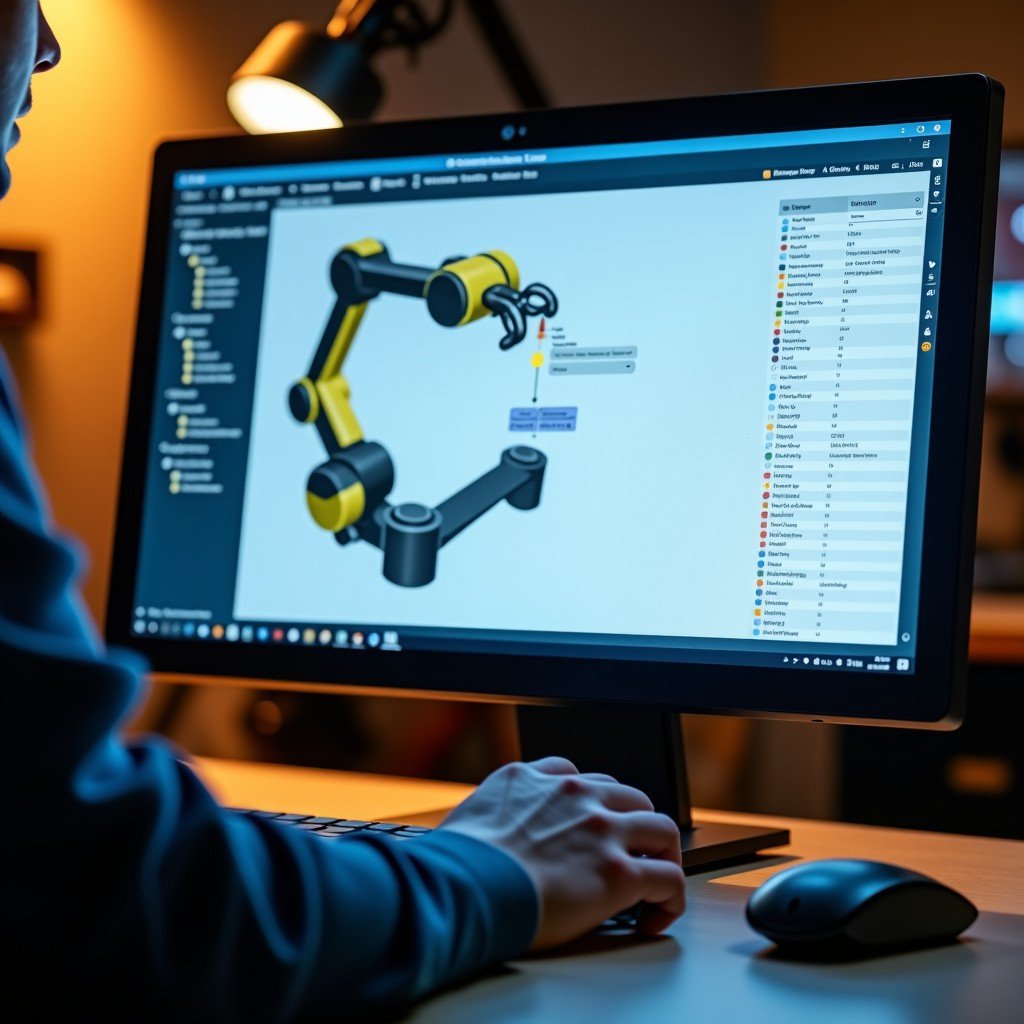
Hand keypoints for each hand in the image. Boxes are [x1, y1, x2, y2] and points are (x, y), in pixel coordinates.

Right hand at [439, 756, 685, 949]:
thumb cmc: (455, 865)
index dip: (589, 803)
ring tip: (654, 880)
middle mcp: (573, 795)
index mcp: (532, 779)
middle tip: (628, 853)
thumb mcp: (468, 815)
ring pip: (661, 827)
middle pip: (628, 796)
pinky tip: (657, 916)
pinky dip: (671, 898)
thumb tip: (484, 836)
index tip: (589, 824)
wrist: (465, 887)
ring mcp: (601, 830)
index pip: (576, 777)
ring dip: (662, 853)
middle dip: (633, 823)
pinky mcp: (619, 872)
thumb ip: (491, 813)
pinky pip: (669, 878)